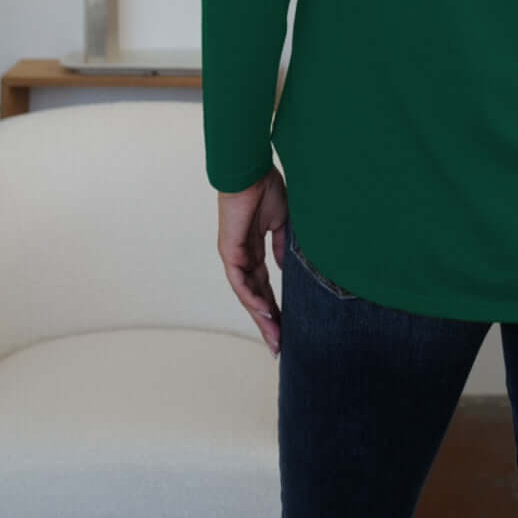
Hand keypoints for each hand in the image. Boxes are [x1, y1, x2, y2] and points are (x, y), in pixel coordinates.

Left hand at [215, 166, 290, 355]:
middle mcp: (242, 258)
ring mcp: (234, 256)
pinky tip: (264, 312)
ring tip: (275, 337)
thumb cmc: (266, 189)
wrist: (251, 171)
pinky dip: (252, 297)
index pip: (265, 286)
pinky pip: (240, 281)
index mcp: (254, 251)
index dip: (275, 307)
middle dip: (268, 322)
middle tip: (279, 346)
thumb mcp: (282, 223)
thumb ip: (282, 247)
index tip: (287, 327)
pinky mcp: (230, 250)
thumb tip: (285, 269)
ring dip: (261, 317)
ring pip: (247, 295)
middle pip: (256, 297)